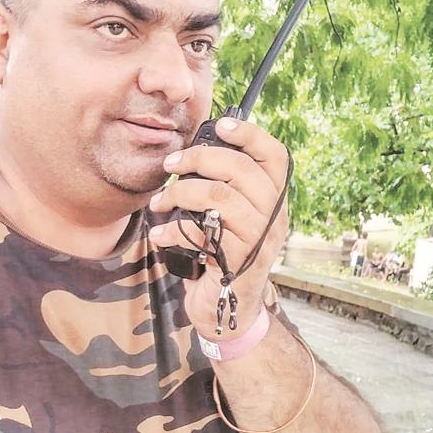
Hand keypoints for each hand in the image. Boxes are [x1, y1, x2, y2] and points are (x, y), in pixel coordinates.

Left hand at [147, 117, 289, 337]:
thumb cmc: (221, 252)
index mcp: (274, 198)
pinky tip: (160, 234)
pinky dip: (173, 230)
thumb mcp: (228, 216)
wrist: (227, 307)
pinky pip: (202, 232)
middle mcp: (274, 215)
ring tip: (158, 202)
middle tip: (169, 165)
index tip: (221, 125)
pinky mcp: (238, 261)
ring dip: (178, 192)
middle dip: (197, 159)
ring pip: (219, 196)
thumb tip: (191, 152)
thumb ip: (223, 186)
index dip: (250, 134)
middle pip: (239, 169)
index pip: (275, 155)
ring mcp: (259, 239)